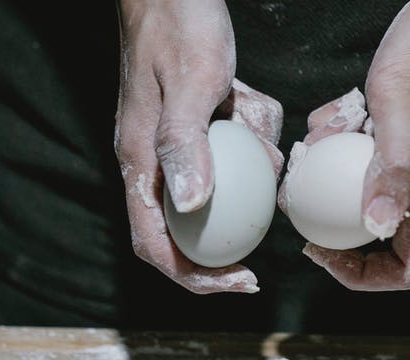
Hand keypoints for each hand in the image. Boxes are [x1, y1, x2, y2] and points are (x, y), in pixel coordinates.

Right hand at [114, 0, 283, 293]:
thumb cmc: (178, 25)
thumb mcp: (190, 84)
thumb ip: (186, 145)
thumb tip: (192, 208)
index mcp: (141, 163)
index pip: (156, 246)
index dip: (195, 278)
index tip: (241, 283)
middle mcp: (156, 161)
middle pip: (189, 230)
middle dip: (228, 244)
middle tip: (268, 257)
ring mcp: (179, 142)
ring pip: (223, 183)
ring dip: (249, 162)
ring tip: (257, 126)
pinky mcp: (202, 122)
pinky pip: (236, 146)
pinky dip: (253, 128)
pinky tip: (252, 100)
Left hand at [300, 0, 409, 290]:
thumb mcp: (400, 100)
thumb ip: (392, 164)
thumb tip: (377, 226)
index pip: (408, 270)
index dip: (363, 276)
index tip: (323, 248)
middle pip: (381, 241)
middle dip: (336, 229)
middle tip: (304, 197)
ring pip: (367, 196)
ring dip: (334, 178)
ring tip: (320, 143)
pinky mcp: (404, 137)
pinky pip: (366, 158)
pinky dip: (343, 142)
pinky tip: (339, 112)